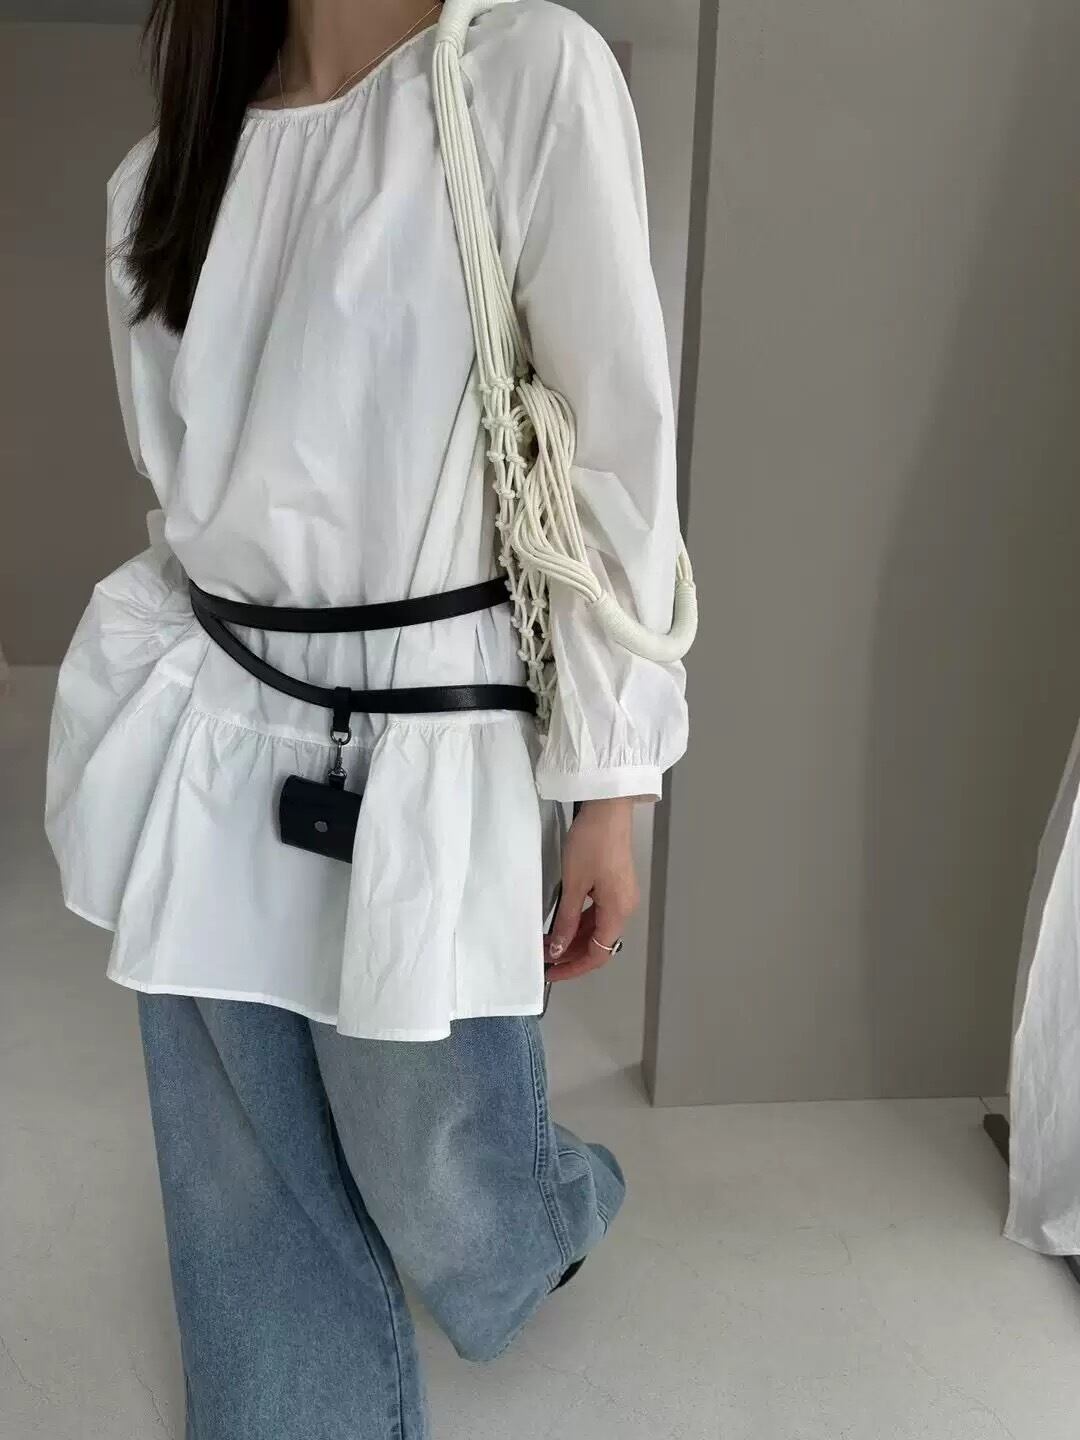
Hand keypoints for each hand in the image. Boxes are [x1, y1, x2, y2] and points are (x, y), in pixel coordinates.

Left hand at [545, 797, 640, 982]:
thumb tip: (558, 949)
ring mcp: (620, 895)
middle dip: (570, 953)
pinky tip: (560, 922)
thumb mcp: (573, 884)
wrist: (608, 808)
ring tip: (546, 941)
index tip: (551, 973)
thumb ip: (566, 920)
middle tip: (542, 957)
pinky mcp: (614, 884)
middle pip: (598, 943)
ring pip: (596, 928)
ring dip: (572, 938)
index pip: (597, 954)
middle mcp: (624, 908)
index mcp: (618, 911)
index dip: (573, 967)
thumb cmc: (592, 843)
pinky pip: (597, 913)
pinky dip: (579, 921)